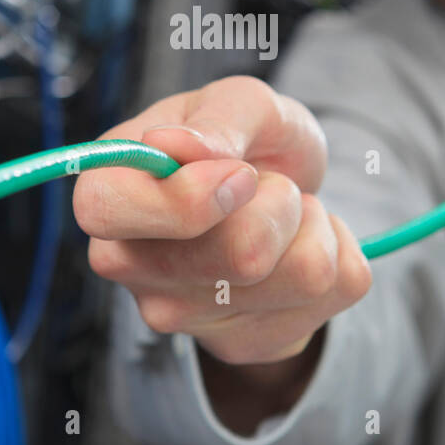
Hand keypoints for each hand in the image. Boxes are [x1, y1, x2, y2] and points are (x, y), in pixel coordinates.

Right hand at [75, 75, 372, 366]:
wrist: (274, 185)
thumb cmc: (241, 137)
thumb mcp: (240, 101)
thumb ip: (216, 119)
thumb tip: (174, 146)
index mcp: (107, 192)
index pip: (108, 211)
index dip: (188, 198)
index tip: (240, 173)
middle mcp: (129, 267)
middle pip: (239, 258)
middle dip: (280, 201)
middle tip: (263, 180)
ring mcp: (184, 317)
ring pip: (303, 276)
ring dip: (313, 223)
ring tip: (282, 209)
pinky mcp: (244, 343)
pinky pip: (335, 293)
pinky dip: (338, 249)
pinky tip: (298, 243)